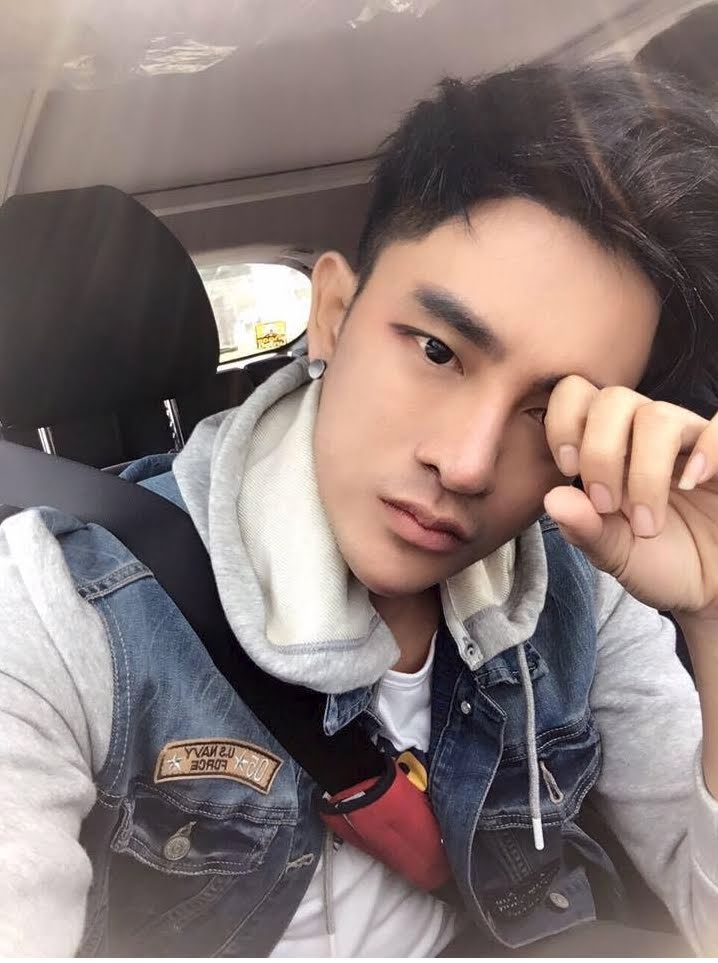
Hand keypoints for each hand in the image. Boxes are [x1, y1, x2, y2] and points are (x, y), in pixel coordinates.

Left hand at [543, 376, 717, 619]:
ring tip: (647, 524)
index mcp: (610, 445)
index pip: (577, 395)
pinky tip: (691, 482)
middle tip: (607, 505)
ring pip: (658, 416)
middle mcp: (648, 434)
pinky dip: (708, 447)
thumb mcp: (614, 553)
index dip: (565, 423)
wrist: (713, 590)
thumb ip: (583, 529)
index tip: (568, 471)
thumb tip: (552, 498)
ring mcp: (692, 440)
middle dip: (600, 454)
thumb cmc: (662, 563)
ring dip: (644, 472)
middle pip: (614, 400)